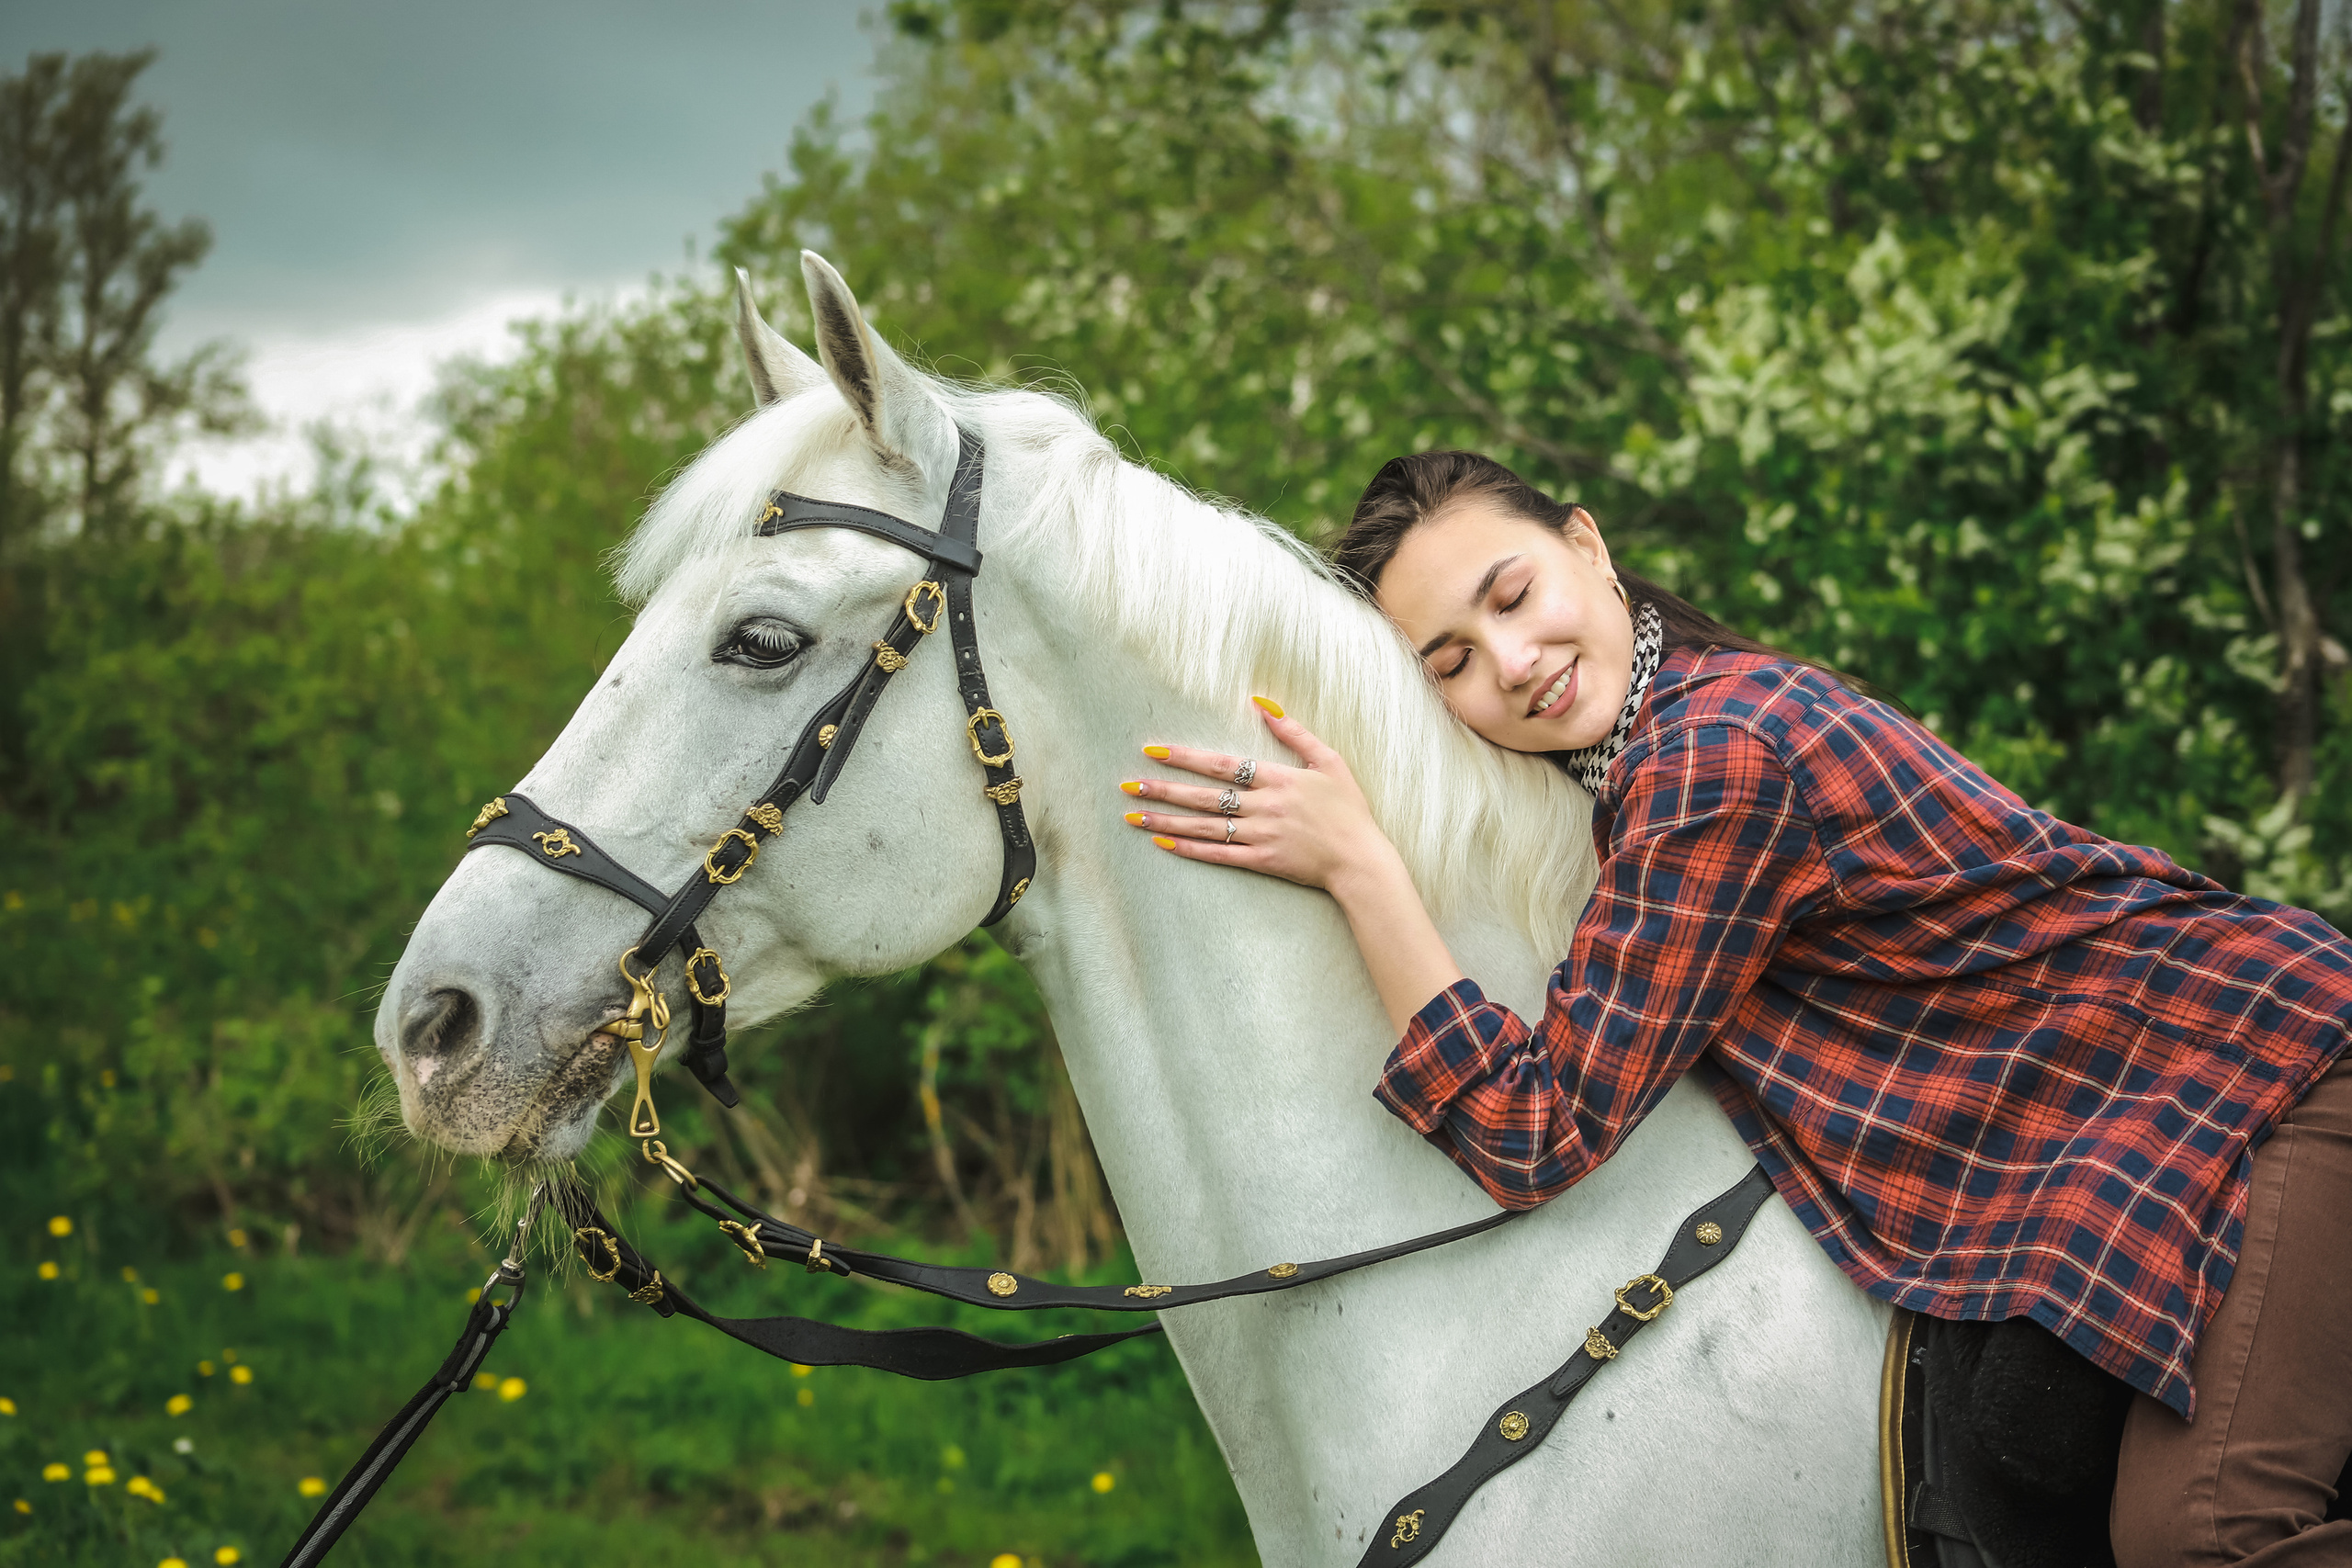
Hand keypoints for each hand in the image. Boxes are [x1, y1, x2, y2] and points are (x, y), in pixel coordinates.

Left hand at [1120, 698, 1392, 893]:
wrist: (1361, 859)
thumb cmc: (1348, 809)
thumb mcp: (1329, 761)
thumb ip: (1294, 732)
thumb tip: (1262, 703)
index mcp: (1278, 779)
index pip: (1222, 764)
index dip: (1186, 757)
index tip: (1154, 750)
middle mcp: (1263, 806)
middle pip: (1205, 796)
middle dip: (1164, 789)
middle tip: (1129, 785)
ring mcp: (1261, 835)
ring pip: (1204, 826)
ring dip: (1167, 819)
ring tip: (1134, 815)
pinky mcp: (1262, 861)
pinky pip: (1219, 854)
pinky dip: (1190, 849)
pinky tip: (1164, 842)